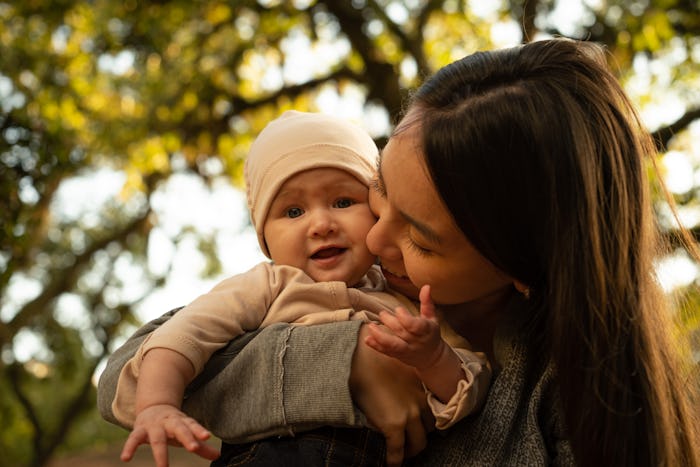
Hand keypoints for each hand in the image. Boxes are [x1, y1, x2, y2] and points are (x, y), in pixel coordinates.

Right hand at [120, 404, 219, 466]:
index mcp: (183, 422)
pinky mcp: (139, 430)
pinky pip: (133, 439)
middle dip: (186, 437)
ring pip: (157, 438)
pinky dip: (129, 447)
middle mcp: (169, 422)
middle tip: (194, 448)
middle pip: (179, 429)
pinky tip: (125, 458)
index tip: (207, 436)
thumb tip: (218, 456)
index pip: (193, 425)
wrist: (154, 407)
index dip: (200, 431)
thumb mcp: (187, 433)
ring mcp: (154, 426)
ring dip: (160, 452)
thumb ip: (201, 446)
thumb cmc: (174, 426)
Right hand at [351, 325, 433, 465]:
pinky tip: (391, 464)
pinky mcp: (394, 425)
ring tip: (401, 453)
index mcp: (423, 388)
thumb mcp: (399, 369)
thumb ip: (406, 385)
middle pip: (429, 429)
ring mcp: (409, 414)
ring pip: (419, 444)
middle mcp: (421, 402)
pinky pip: (397, 451)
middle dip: (420, 437)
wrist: (362, 355)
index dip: (427, 424)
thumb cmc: (375, 357)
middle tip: (410, 443)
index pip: (433, 413)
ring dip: (410, 450)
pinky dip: (395, 461)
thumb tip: (399, 397)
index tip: (423, 430)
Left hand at [365, 284, 443, 369]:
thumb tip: (426, 286)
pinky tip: (367, 339)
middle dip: (390, 322)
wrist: (431, 357)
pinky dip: (376, 346)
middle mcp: (415, 341)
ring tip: (371, 326)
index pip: (415, 326)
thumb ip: (427, 302)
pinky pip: (386, 351)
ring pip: (393, 344)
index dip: (405, 318)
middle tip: (382, 313)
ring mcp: (406, 349)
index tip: (398, 309)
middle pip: (401, 332)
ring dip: (380, 336)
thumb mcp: (431, 318)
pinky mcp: (397, 355)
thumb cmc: (430, 334)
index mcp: (425, 330)